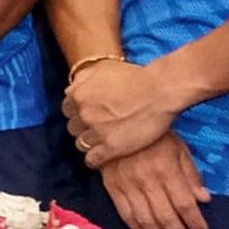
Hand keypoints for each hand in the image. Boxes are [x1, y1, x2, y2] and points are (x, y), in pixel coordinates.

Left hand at [62, 54, 186, 169]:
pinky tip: (104, 157)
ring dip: (90, 144)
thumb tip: (69, 89)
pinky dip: (95, 160)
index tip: (89, 115)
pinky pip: (92, 160)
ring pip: (81, 144)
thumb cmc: (137, 76)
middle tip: (98, 128)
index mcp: (78, 94)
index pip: (67, 110)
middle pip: (73, 128)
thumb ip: (83, 79)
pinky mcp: (111, 148)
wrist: (160, 91)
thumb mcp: (104, 69)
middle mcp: (83, 114)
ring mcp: (96, 131)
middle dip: (84, 128)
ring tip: (103, 143)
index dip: (78, 113)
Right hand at [97, 134, 211, 228]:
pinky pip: (126, 215)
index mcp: (166, 169)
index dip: (195, 222)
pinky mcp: (112, 188)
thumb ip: (191, 173)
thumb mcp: (179, 147)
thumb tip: (204, 199)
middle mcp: (146, 180)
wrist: (115, 123)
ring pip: (146, 220)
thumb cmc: (154, 135)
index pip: (184, 204)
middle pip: (165, 216)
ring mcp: (127, 186)